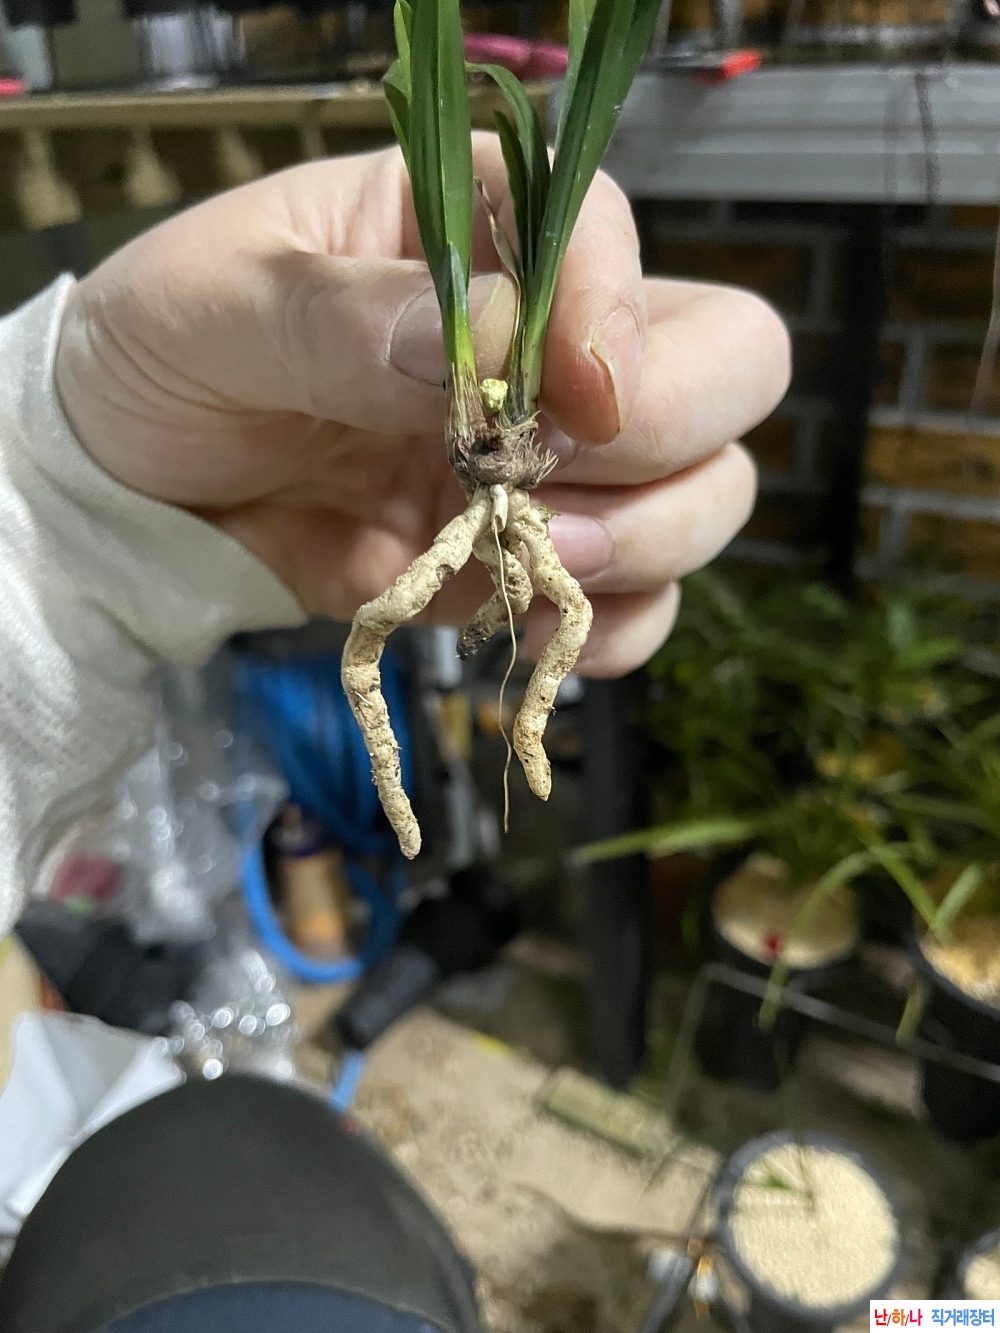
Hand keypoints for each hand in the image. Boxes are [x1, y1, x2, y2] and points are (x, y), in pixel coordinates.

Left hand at [55, 136, 789, 676]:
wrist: (134, 490)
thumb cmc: (165, 354)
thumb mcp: (214, 307)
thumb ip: (335, 316)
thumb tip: (471, 340)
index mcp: (473, 230)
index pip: (606, 234)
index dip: (613, 312)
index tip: (567, 396)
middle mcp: (545, 343)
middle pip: (724, 361)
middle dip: (670, 436)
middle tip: (555, 490)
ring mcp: (555, 460)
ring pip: (708, 490)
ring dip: (649, 544)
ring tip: (535, 559)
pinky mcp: (533, 559)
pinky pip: (637, 603)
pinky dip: (613, 630)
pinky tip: (545, 631)